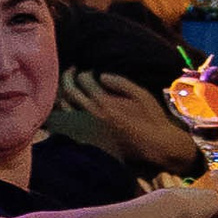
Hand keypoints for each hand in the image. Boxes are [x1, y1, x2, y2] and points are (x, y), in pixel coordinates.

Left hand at [58, 69, 200, 172]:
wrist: (153, 147)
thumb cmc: (150, 119)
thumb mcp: (141, 95)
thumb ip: (120, 82)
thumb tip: (102, 76)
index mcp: (104, 102)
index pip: (84, 79)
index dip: (85, 72)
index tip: (89, 72)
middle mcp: (91, 114)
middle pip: (70, 90)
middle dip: (68, 77)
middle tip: (72, 71)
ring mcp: (87, 127)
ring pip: (64, 106)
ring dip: (64, 93)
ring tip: (70, 88)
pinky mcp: (88, 138)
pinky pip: (68, 122)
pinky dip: (65, 111)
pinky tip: (70, 107)